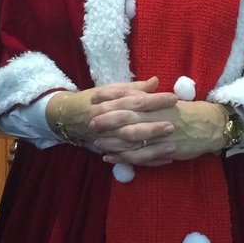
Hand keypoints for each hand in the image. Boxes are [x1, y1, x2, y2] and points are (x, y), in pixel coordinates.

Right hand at [47, 78, 176, 159]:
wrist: (69, 117)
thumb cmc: (94, 101)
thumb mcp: (111, 90)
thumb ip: (135, 88)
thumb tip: (156, 81)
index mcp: (111, 104)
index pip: (136, 101)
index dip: (156, 100)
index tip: (174, 98)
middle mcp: (109, 123)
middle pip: (133, 126)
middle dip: (153, 128)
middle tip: (173, 125)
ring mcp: (109, 140)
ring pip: (132, 147)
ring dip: (153, 149)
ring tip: (173, 148)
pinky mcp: (111, 151)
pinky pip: (131, 159)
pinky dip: (148, 161)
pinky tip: (166, 161)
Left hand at [91, 84, 226, 166]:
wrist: (210, 126)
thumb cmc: (189, 112)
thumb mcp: (168, 101)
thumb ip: (151, 96)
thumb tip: (138, 89)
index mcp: (155, 102)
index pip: (128, 96)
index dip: (110, 96)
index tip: (94, 97)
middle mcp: (154, 116)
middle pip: (124, 116)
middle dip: (105, 119)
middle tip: (89, 121)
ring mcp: (157, 134)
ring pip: (128, 137)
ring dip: (110, 139)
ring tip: (95, 141)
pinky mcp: (160, 150)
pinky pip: (137, 155)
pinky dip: (121, 157)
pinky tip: (109, 158)